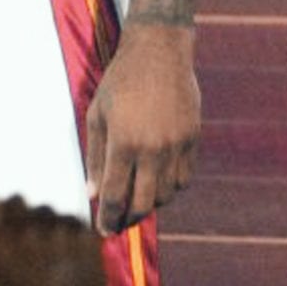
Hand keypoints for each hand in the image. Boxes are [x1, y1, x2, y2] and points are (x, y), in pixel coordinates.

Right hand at [0, 193, 104, 285]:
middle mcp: (24, 229)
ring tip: (48, 247)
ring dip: (43, 222)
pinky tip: (68, 253)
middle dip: (17, 213)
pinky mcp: (82, 235)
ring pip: (45, 209)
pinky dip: (68, 232)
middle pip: (16, 199)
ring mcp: (56, 230)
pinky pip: (70, 220)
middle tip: (22, 234)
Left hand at [83, 22, 197, 233]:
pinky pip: (184, 178)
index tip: (102, 231)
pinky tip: (157, 183)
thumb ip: (95, 156)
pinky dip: (170, 187)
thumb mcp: (97, 114)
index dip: (107, 217)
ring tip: (135, 201)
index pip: (115, 193)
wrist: (159, 54)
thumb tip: (92, 193)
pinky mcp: (194, 140)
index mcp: (123, 141)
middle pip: (144, 202)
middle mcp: (153, 148)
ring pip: (167, 194)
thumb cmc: (119, 83)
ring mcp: (177, 145)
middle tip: (118, 224)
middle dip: (129, 217)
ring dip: (151, 203)